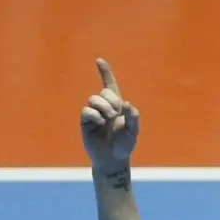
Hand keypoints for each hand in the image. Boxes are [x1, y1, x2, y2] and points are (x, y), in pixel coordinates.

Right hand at [81, 59, 140, 174]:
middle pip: (104, 92)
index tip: (99, 60)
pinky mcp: (85, 121)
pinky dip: (95, 116)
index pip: (110, 85)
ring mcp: (94, 113)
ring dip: (104, 108)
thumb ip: (133, 117)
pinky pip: (87, 111)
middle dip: (112, 101)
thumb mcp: (133, 131)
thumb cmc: (124, 145)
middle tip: (116, 114)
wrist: (113, 158)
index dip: (105, 72)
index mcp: (116, 106)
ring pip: (94, 99)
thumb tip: (126, 103)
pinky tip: (100, 123)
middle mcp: (104, 107)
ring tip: (109, 120)